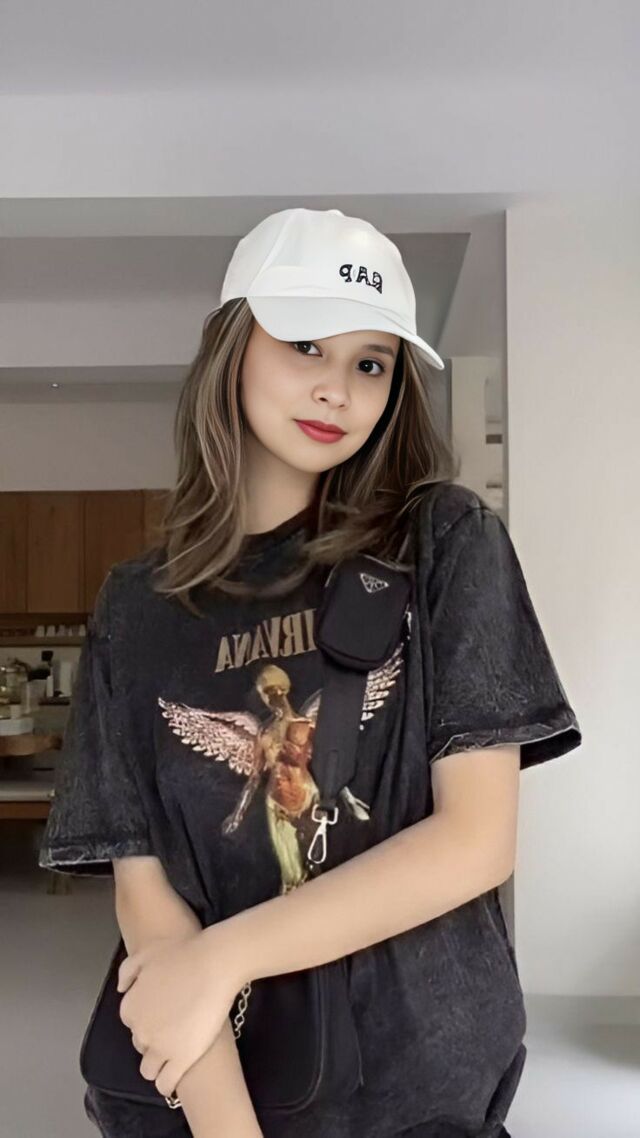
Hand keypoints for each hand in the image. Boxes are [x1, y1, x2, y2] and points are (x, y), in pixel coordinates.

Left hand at [116, 926, 242, 1099]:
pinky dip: (167, 1083)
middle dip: (154, 1040)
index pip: (132, 1024)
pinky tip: (176, 1077)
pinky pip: (165, 1084)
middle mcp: (140, 1030)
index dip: (148, 1019)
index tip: (163, 1015)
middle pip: (141, 1045)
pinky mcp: (181, 1060)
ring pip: (148, 1070)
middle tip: (174, 1029)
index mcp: (130, 1008)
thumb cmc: (183, 954)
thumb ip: (128, 972)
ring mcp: (160, 1047)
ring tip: (174, 1056)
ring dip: (158, 1064)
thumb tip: (122, 989)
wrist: (214, 963)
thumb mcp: (147, 954)